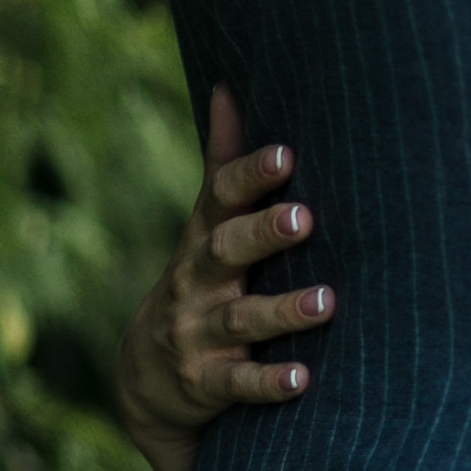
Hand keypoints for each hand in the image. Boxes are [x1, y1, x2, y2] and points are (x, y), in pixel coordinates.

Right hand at [114, 86, 332, 470]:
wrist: (145, 381)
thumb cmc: (197, 285)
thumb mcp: (202, 228)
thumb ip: (221, 166)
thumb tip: (226, 86)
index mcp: (201, 241)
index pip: (220, 200)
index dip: (250, 176)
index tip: (286, 154)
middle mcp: (195, 284)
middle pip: (224, 252)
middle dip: (262, 234)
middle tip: (303, 217)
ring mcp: (197, 336)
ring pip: (239, 320)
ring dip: (282, 311)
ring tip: (326, 301)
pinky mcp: (205, 384)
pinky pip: (237, 384)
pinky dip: (267, 383)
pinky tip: (301, 380)